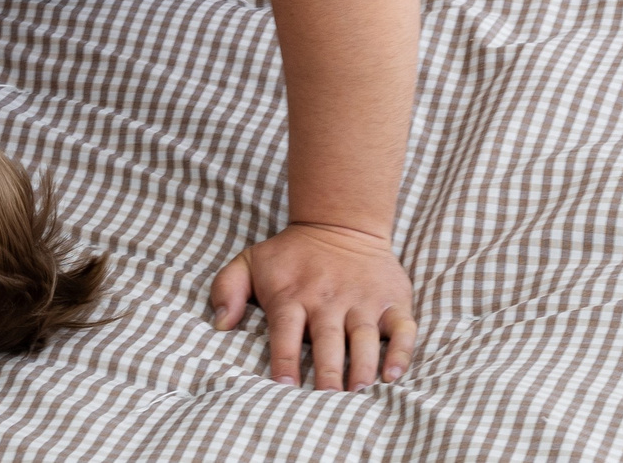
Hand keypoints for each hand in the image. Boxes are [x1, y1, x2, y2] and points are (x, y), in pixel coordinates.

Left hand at [209, 224, 415, 389]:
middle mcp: (328, 299)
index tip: (283, 387)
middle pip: (328, 339)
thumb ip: (227, 288)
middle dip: (327, 371)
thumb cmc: (291, 254)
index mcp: (292, 294)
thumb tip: (219, 325)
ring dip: (362, 366)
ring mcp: (363, 299)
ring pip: (365, 336)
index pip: (286, 331)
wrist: (340, 222)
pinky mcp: (393, 300)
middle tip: (327, 399)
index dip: (284, 359)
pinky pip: (403, 329)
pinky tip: (393, 373)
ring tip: (358, 390)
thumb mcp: (250, 260)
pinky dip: (401, 351)